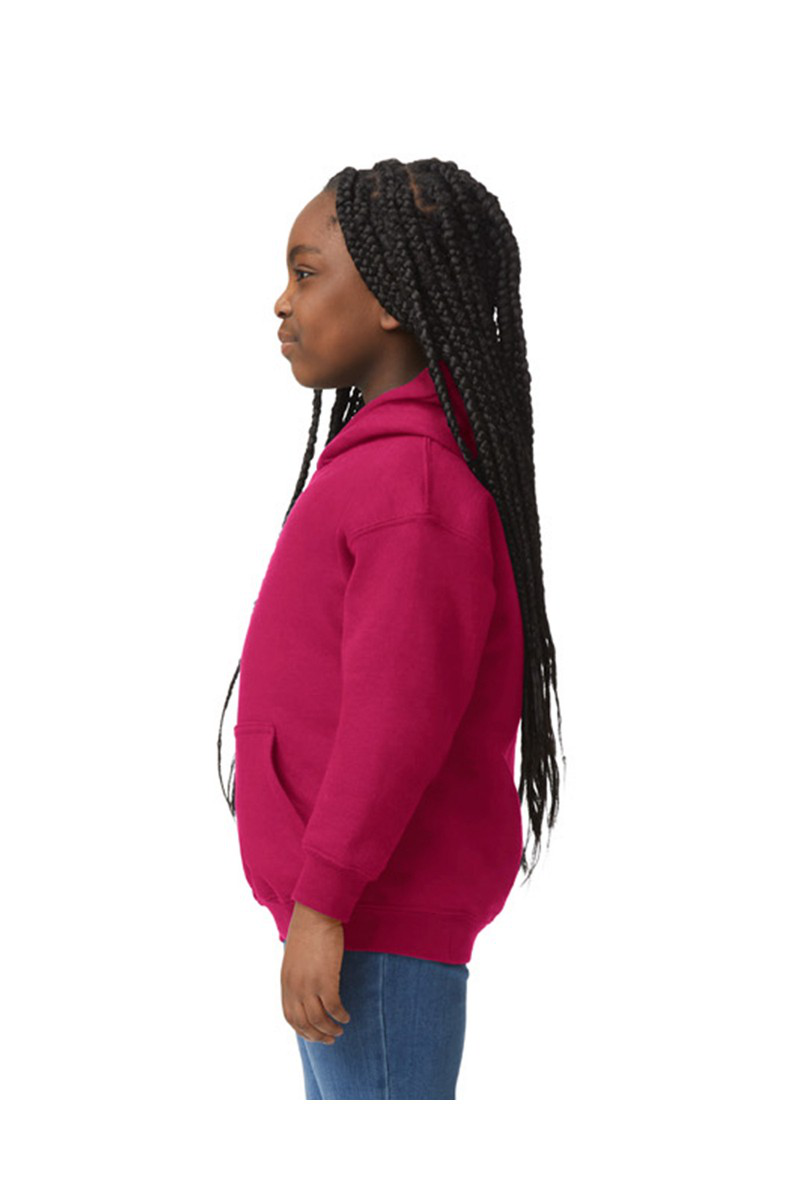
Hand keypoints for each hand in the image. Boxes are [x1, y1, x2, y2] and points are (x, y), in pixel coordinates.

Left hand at [281, 901, 350, 1043]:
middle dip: (317, 1035)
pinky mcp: (325, 979)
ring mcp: (309, 985)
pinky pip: (333, 1007)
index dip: (302, 1030)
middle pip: (304, 1023)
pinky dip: (340, 1016)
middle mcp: (294, 987)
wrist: (315, 915)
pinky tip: (346, 1016)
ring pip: (319, 1019)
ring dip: (330, 1029)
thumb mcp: (295, 959)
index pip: (290, 1017)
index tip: (314, 1036)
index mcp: (286, 983)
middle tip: (330, 1040)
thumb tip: (306, 991)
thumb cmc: (308, 933)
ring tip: (340, 1030)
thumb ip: (297, 977)